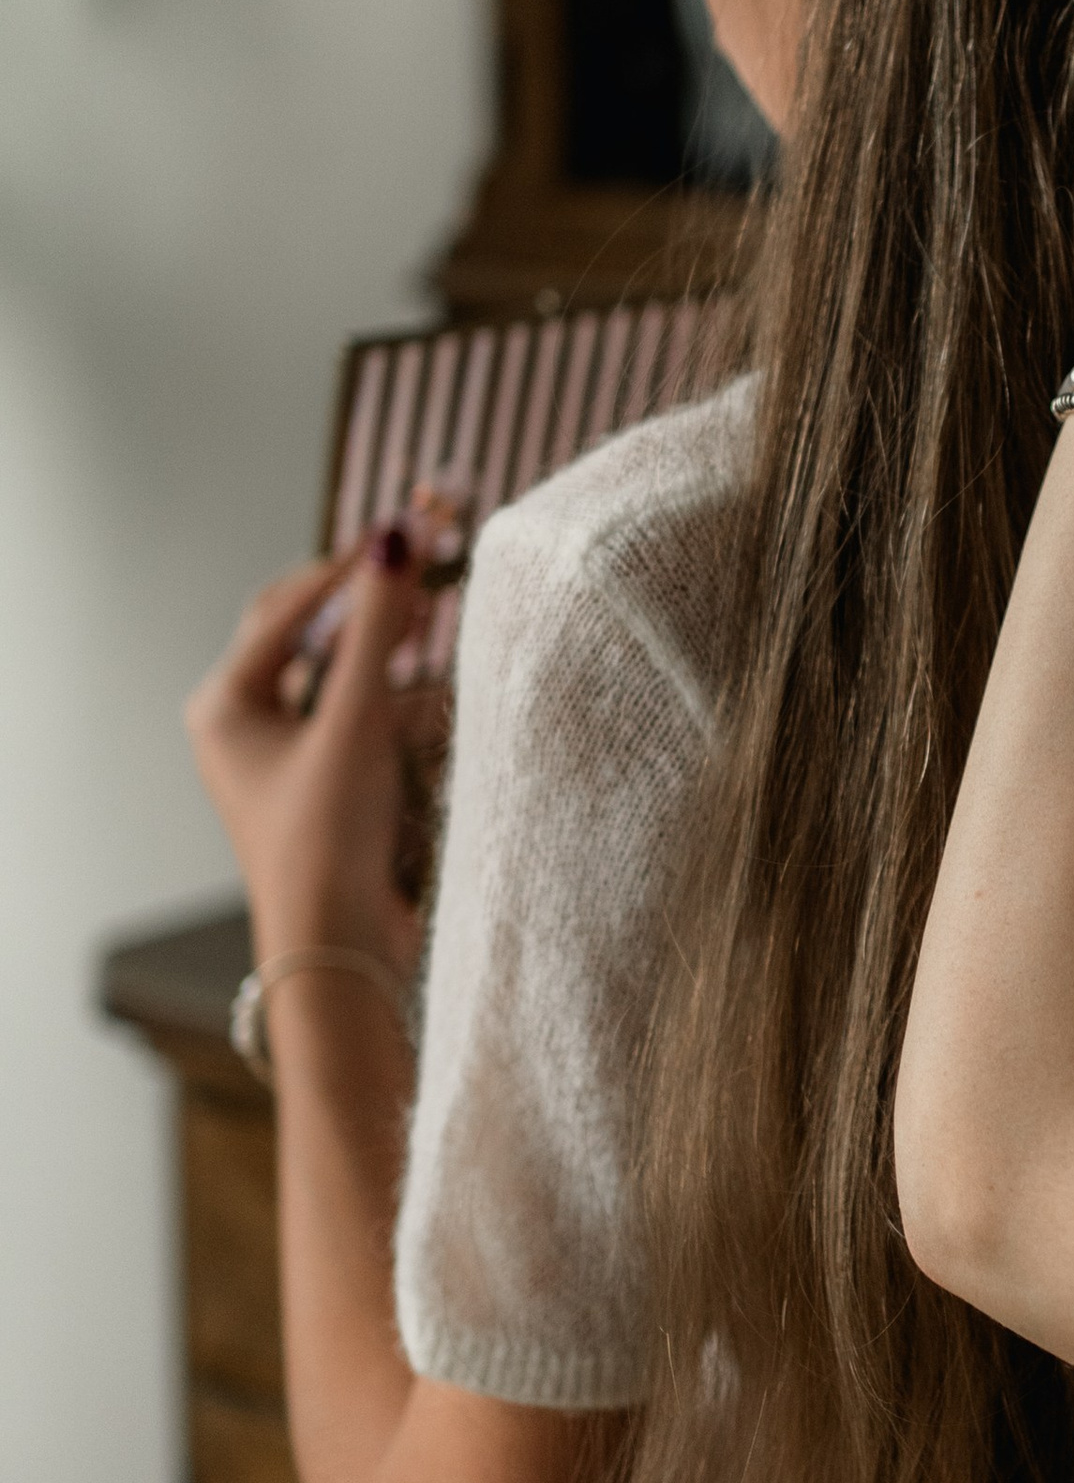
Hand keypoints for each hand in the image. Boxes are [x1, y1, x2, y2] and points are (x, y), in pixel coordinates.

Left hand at [186, 531, 427, 968]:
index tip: (413, 534)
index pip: (288, 608)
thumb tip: (396, 538)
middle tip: (426, 575)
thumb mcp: (356, 721)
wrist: (338, 948)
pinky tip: (436, 698)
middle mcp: (244, 728)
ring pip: (338, 679)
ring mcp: (283, 760)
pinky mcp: (322, 789)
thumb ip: (378, 628)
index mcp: (225, 706)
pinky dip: (396, 704)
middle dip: (368, 608)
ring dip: (388, 656)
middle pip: (309, 636)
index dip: (351, 568)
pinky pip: (358, 722)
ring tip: (438, 628)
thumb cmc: (326, 841)